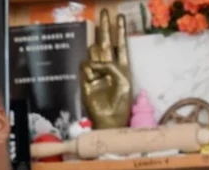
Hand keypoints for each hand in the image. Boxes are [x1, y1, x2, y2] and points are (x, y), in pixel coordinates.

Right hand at [80, 9, 131, 128]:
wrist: (110, 118)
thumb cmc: (121, 100)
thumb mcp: (123, 79)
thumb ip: (112, 66)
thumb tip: (93, 60)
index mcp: (122, 65)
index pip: (120, 43)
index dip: (119, 30)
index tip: (119, 16)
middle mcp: (109, 66)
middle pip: (106, 42)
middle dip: (105, 27)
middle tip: (104, 12)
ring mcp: (96, 72)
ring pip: (94, 53)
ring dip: (96, 52)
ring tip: (100, 60)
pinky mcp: (86, 81)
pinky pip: (85, 67)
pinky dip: (89, 68)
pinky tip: (92, 76)